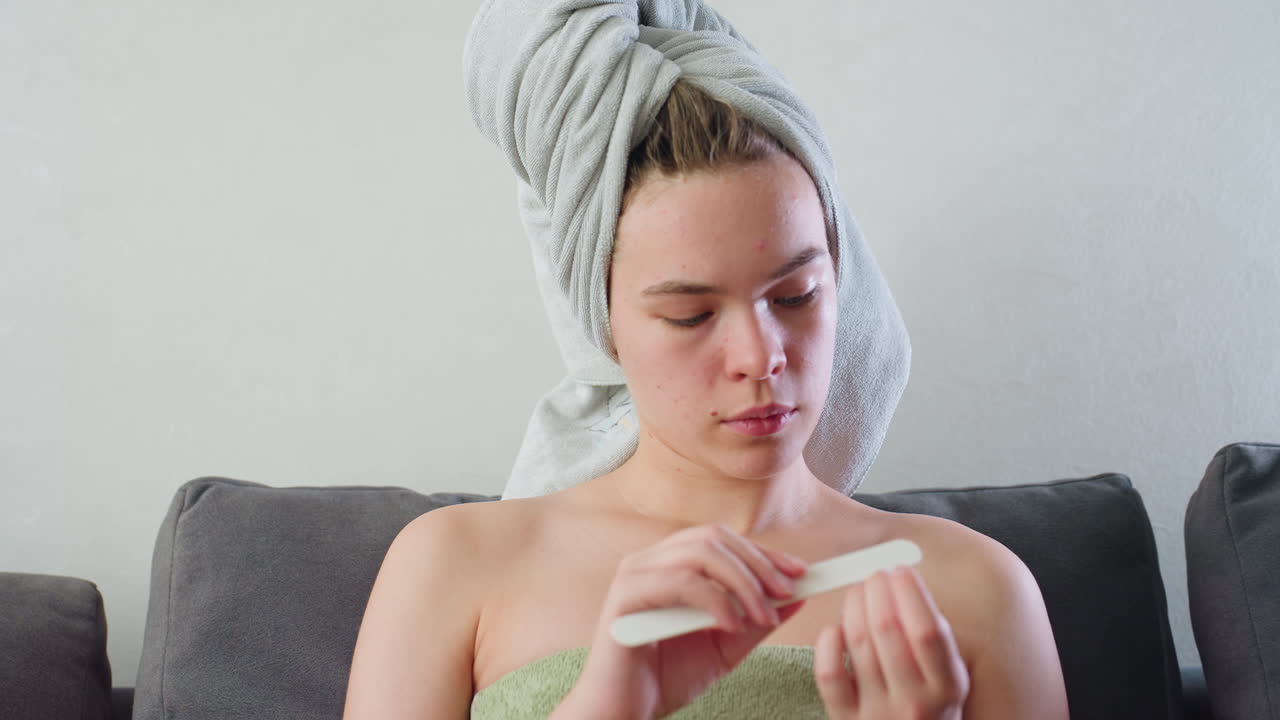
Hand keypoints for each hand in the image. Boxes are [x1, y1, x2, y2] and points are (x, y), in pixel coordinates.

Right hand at [554, 524, 808, 719]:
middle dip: (758, 563)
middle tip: (787, 593)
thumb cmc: (666, 678)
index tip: (800, 573)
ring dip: (742, 583)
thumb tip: (797, 596)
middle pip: (713, 537)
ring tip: (762, 617)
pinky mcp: (624, 596)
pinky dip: (714, 600)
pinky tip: (732, 625)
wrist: (625, 712)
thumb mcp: (725, 646)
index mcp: (668, 564)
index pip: (722, 540)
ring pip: (700, 553)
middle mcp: (649, 560)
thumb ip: (755, 619)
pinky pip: (680, 582)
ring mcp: (634, 574)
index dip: (763, 553)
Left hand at [814, 566, 969, 718]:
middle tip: (875, 574)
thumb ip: (932, 635)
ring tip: (858, 592)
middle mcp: (914, 702)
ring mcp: (878, 713)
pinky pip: (830, 673)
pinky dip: (828, 642)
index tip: (900, 569)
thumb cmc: (928, 703)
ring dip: (854, 606)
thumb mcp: (947, 676)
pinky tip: (835, 628)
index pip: (927, 630)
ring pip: (858, 643)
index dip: (910, 592)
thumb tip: (902, 581)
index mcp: (946, 687)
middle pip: (888, 629)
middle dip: (878, 590)